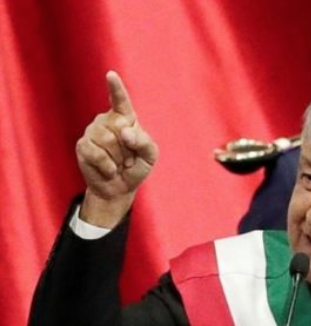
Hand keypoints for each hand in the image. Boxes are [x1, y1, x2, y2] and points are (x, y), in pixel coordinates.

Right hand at [76, 71, 158, 226]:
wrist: (119, 188)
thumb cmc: (136, 167)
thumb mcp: (150, 156)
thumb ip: (145, 142)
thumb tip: (124, 131)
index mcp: (125, 118)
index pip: (120, 100)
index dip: (116, 88)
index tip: (111, 74)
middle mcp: (106, 120)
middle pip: (119, 127)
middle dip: (128, 148)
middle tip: (127, 158)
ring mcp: (92, 132)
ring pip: (108, 140)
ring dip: (118, 158)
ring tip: (117, 163)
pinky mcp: (82, 146)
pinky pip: (97, 154)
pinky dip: (107, 167)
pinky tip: (108, 170)